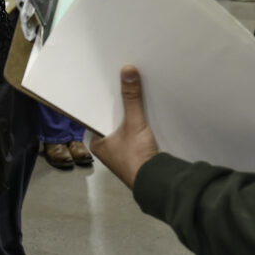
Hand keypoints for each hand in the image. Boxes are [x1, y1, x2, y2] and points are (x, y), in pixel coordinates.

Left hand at [89, 65, 158, 188]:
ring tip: (131, 91)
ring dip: (128, 113)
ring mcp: (121, 152)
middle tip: (119, 81)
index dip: (102, 100)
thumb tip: (127, 71)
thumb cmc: (137, 159)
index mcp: (97, 143)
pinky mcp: (136, 154)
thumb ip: (131, 98)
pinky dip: (137, 122)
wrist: (158, 183)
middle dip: (117, 104)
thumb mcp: (134, 124)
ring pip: (123, 126)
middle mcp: (106, 148)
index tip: (106, 82)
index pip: (96, 115)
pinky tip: (144, 110)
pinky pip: (134, 132)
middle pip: (111, 119)